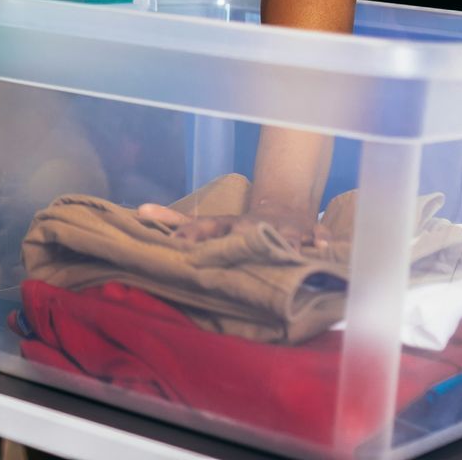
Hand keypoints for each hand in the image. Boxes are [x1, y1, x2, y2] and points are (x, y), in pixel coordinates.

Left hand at [137, 199, 323, 250]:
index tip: (175, 245)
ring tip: (286, 255)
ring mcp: (282, 227)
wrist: (283, 206)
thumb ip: (175, 221)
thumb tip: (137, 212)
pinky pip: (317, 236)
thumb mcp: (209, 222)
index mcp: (228, 225)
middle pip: (246, 232)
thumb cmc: (240, 224)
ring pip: (285, 235)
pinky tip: (324, 250)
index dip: (190, 235)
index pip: (205, 227)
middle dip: (239, 240)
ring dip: (285, 243)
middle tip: (236, 252)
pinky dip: (321, 242)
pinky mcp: (308, 230)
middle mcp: (253, 226)